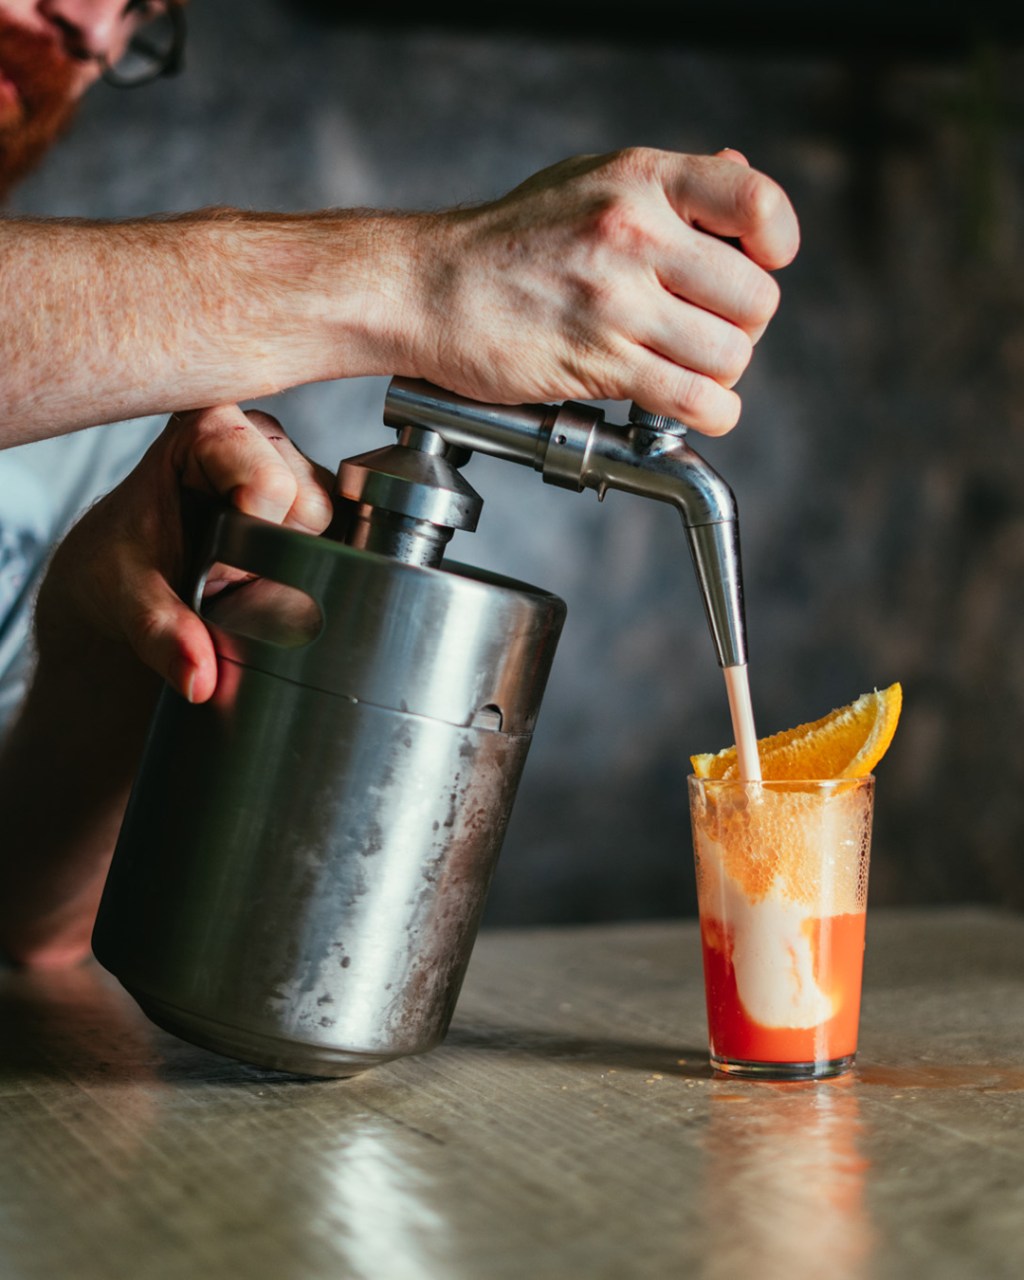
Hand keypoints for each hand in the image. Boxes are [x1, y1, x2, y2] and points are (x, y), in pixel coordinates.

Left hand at [34, 405, 334, 702]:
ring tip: (242, 569)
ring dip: (293, 562)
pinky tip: (269, 568)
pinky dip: (311, 565)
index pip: (269, 483)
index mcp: (209, 425)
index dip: (245, 539)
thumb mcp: (128, 599)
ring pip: (334, 523)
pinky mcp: (316, 496)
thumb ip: (161, 634)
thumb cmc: (119, 565)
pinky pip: (344, 536)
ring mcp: (293, 463)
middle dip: (272, 554)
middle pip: (311, 503)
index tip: (204, 564)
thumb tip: (200, 680)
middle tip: (220, 572)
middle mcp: (259, 434)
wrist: (125, 575)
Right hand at [407, 147, 798, 434]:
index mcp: (640, 180)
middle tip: (704, 333)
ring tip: (682, 370)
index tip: (759, 268)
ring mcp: (616, 301)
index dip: (775, 248)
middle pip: (755, 300)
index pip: (757, 205)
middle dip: (741, 328)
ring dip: (717, 376)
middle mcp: (635, 234)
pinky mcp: (597, 362)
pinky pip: (693, 401)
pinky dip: (706, 415)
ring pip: (730, 357)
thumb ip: (667, 187)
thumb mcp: (588, 181)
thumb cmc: (505, 243)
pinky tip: (685, 409)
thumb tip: (741, 175)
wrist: (425, 289)